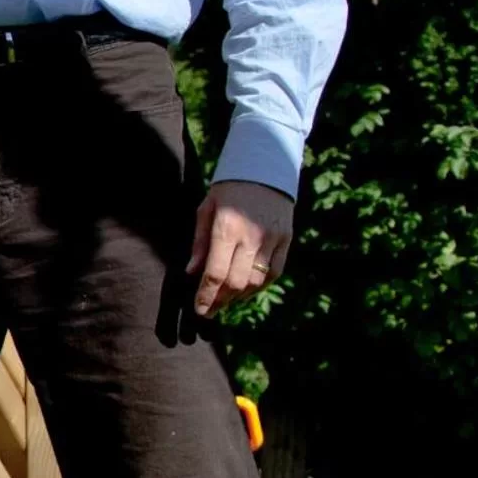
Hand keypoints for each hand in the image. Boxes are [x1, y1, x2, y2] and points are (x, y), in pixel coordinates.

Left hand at [188, 180, 293, 318]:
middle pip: (235, 283)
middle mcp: (251, 236)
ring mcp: (272, 239)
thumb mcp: (206, 210)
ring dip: (238, 297)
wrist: (266, 168)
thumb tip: (191, 273)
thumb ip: (199, 243)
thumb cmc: (229, 190)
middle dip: (220, 301)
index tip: (199, 309)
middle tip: (210, 310)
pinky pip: (274, 272)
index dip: (206, 296)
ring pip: (256, 282)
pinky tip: (246, 289)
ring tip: (225, 301)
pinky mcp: (286, 239)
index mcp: (226, 228)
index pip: (215, 273)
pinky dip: (259, 286)